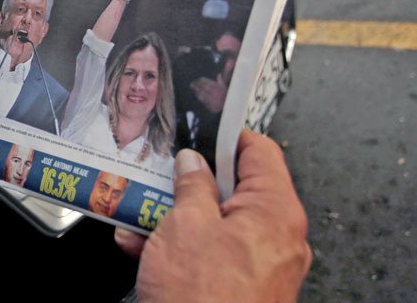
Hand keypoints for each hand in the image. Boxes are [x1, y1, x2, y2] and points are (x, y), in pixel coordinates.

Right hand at [115, 131, 311, 301]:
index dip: (227, 135)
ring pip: (216, 223)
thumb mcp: (186, 226)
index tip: (201, 129)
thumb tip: (191, 165)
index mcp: (275, 211)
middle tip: (161, 177)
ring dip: (175, 218)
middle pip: (233, 189)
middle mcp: (276, 237)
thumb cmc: (205, 301)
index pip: (260, 151)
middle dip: (190, 184)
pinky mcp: (241, 287)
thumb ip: (190, 186)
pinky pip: (212, 254)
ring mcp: (260, 265)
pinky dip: (180, 248)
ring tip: (140, 217)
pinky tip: (143, 248)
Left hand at [190, 74, 227, 113]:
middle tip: (192, 83)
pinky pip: (203, 100)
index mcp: (218, 87)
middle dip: (197, 85)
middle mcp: (214, 93)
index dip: (201, 80)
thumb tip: (219, 74)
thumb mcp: (225, 88)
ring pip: (202, 93)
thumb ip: (221, 81)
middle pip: (203, 87)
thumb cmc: (226, 96)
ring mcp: (212, 99)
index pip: (207, 82)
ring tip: (193, 88)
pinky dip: (199, 96)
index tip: (198, 79)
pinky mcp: (210, 104)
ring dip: (197, 90)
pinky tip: (197, 94)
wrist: (228, 107)